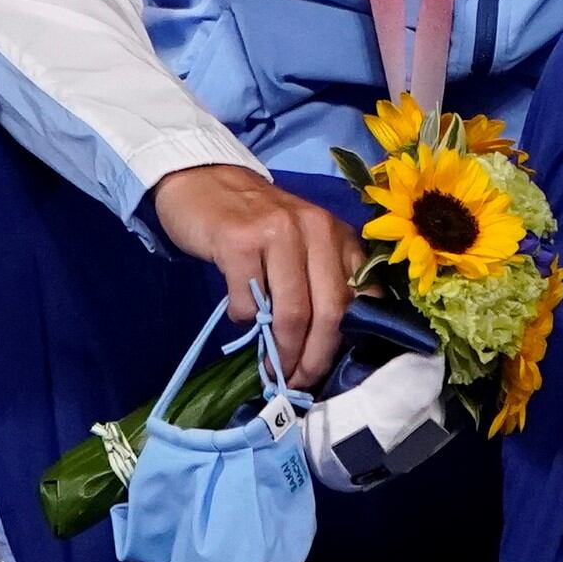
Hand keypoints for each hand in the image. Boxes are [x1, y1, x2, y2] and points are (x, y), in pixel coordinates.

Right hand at [152, 163, 360, 386]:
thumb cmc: (256, 223)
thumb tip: (328, 347)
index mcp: (338, 234)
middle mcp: (315, 229)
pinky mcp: (239, 241)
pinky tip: (240, 316)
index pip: (359, 298)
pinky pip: (248, 301)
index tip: (329, 372)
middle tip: (298, 381)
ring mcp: (277, 232)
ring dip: (282, 351)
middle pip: (329, 311)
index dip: (346, 344)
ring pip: (292, 312)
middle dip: (315, 357)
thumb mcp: (303, 243)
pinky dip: (244, 320)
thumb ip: (321, 280)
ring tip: (272, 369)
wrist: (203, 180)